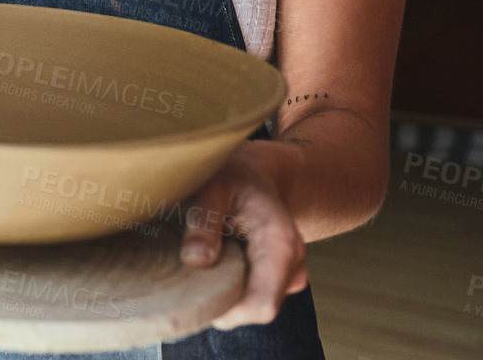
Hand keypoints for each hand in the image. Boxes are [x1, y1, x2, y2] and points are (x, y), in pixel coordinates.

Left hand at [179, 141, 309, 329]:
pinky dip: (233, 287)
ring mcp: (290, 270)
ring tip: (202, 265)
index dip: (228, 311)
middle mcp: (293, 262)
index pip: (262, 305)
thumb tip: (195, 261)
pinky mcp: (281, 274)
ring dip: (228, 295)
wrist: (255, 170)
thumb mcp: (211, 188)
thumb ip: (204, 222)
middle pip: (258, 309)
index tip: (194, 296)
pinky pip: (256, 294)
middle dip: (224, 304)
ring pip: (256, 304)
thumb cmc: (231, 176)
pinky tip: (216, 265)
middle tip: (189, 281)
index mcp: (280, 243)